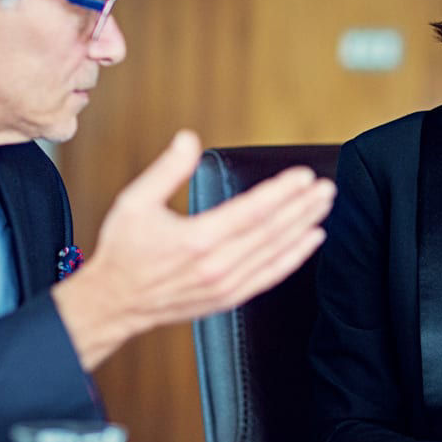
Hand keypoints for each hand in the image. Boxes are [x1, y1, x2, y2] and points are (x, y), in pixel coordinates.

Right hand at [53, 130, 335, 369]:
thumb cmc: (123, 252)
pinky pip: (269, 276)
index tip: (303, 175)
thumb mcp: (135, 202)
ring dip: (304, 227)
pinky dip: (294, 258)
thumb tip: (189, 139)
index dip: (282, 191)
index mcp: (196, 239)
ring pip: (276, 252)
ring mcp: (225, 285)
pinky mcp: (228, 298)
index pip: (252, 210)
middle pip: (272, 231)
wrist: (114, 303)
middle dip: (303, 206)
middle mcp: (216, 265)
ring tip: (324, 206)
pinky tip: (310, 240)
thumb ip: (167, 169)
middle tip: (327, 186)